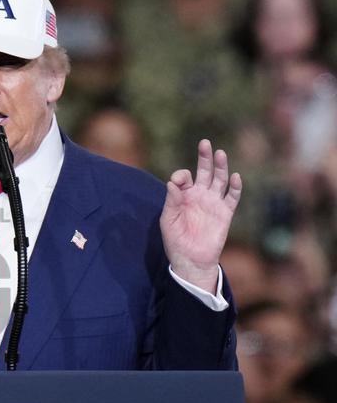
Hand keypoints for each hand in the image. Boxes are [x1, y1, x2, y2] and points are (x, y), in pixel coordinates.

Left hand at [160, 139, 241, 292]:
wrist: (191, 259)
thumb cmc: (175, 240)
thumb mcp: (168, 220)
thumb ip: (172, 200)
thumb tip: (172, 182)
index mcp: (183, 196)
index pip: (184, 178)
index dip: (181, 176)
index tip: (178, 182)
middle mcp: (199, 195)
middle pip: (204, 172)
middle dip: (204, 157)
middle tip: (205, 143)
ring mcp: (213, 203)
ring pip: (219, 180)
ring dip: (220, 167)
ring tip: (220, 153)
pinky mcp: (225, 212)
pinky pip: (232, 197)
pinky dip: (234, 187)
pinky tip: (234, 176)